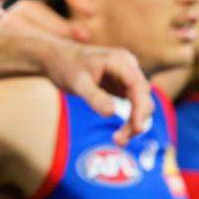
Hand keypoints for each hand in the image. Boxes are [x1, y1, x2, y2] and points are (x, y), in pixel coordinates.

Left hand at [6, 0, 151, 145]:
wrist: (55, 58)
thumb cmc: (65, 66)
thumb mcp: (77, 82)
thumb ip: (94, 97)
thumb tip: (112, 113)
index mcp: (120, 61)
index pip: (139, 86)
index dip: (141, 108)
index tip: (137, 128)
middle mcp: (128, 67)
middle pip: (143, 97)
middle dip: (137, 120)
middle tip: (119, 140)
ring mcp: (126, 78)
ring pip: (141, 104)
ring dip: (134, 123)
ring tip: (118, 140)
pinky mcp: (122, 87)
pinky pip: (133, 106)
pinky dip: (129, 120)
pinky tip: (119, 135)